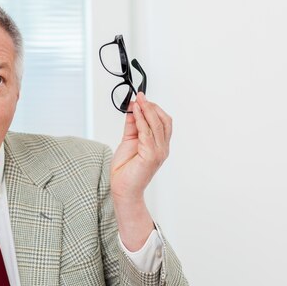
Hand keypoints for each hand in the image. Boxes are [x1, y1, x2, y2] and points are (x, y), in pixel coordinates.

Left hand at [110, 92, 171, 249]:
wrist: (123, 188)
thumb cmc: (126, 170)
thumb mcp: (129, 141)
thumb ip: (132, 126)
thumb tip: (133, 109)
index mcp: (160, 145)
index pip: (163, 122)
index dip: (153, 108)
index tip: (141, 98)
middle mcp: (162, 148)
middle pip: (163, 120)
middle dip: (151, 106)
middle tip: (140, 96)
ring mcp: (158, 152)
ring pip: (156, 124)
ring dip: (146, 110)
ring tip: (138, 100)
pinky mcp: (151, 155)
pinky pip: (147, 133)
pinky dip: (141, 120)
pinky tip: (135, 112)